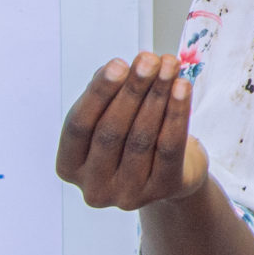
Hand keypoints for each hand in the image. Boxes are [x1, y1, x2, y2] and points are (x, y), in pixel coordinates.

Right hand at [56, 52, 207, 209]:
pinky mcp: (162, 191)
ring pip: (142, 137)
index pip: (78, 126)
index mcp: (70, 167)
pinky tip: (183, 87)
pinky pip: (169, 147)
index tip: (118, 63)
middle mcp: (94, 188)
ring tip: (169, 65)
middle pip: (111, 131)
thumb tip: (117, 68)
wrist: (173, 171)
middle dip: (132, 90)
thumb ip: (108, 92)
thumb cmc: (132, 135)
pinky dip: (177, 113)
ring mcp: (128, 195)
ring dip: (157, 95)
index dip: (98, 93)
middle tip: (148, 59)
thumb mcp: (113, 115)